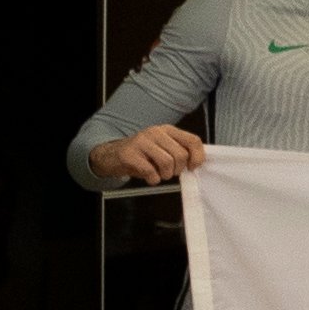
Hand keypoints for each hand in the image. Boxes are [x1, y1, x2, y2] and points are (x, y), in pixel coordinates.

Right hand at [91, 124, 207, 184]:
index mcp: (167, 130)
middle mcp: (155, 132)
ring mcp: (141, 142)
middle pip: (181, 154)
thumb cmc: (141, 155)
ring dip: (166, 175)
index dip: (197, 157)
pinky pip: (150, 171)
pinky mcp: (129, 154)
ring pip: (167, 162)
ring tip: (159, 174)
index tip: (192, 167)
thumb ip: (179, 151)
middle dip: (178, 169)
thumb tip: (196, 163)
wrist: (111, 155)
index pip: (193, 140)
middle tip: (170, 172)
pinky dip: (153, 179)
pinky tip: (150, 177)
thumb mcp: (163, 148)